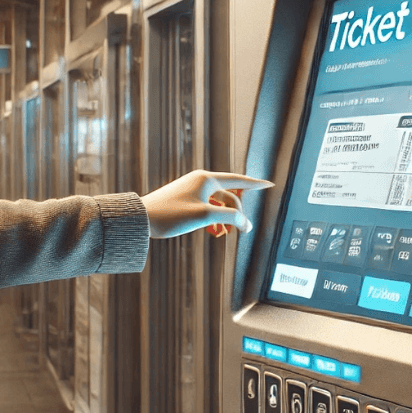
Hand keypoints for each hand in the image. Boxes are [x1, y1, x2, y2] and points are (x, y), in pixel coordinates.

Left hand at [141, 170, 273, 238]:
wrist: (142, 218)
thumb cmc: (170, 215)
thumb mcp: (205, 216)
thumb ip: (230, 217)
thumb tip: (246, 223)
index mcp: (207, 179)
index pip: (238, 180)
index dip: (255, 184)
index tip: (269, 184)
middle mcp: (200, 181)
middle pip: (229, 195)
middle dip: (237, 212)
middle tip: (242, 230)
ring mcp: (192, 190)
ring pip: (218, 203)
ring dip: (224, 218)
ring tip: (224, 233)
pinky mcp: (184, 199)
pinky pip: (207, 207)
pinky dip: (213, 218)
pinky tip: (212, 230)